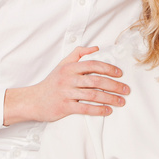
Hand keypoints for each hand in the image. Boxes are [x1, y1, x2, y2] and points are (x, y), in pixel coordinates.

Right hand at [4, 46, 129, 124]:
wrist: (32, 101)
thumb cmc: (51, 83)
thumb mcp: (62, 65)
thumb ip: (78, 54)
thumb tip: (96, 47)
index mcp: (69, 67)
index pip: (93, 65)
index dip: (108, 68)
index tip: (120, 74)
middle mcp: (68, 79)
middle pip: (96, 80)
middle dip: (114, 85)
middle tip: (126, 90)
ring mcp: (66, 93)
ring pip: (92, 95)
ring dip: (110, 98)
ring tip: (121, 101)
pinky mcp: (64, 107)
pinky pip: (85, 108)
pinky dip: (98, 110)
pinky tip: (108, 111)